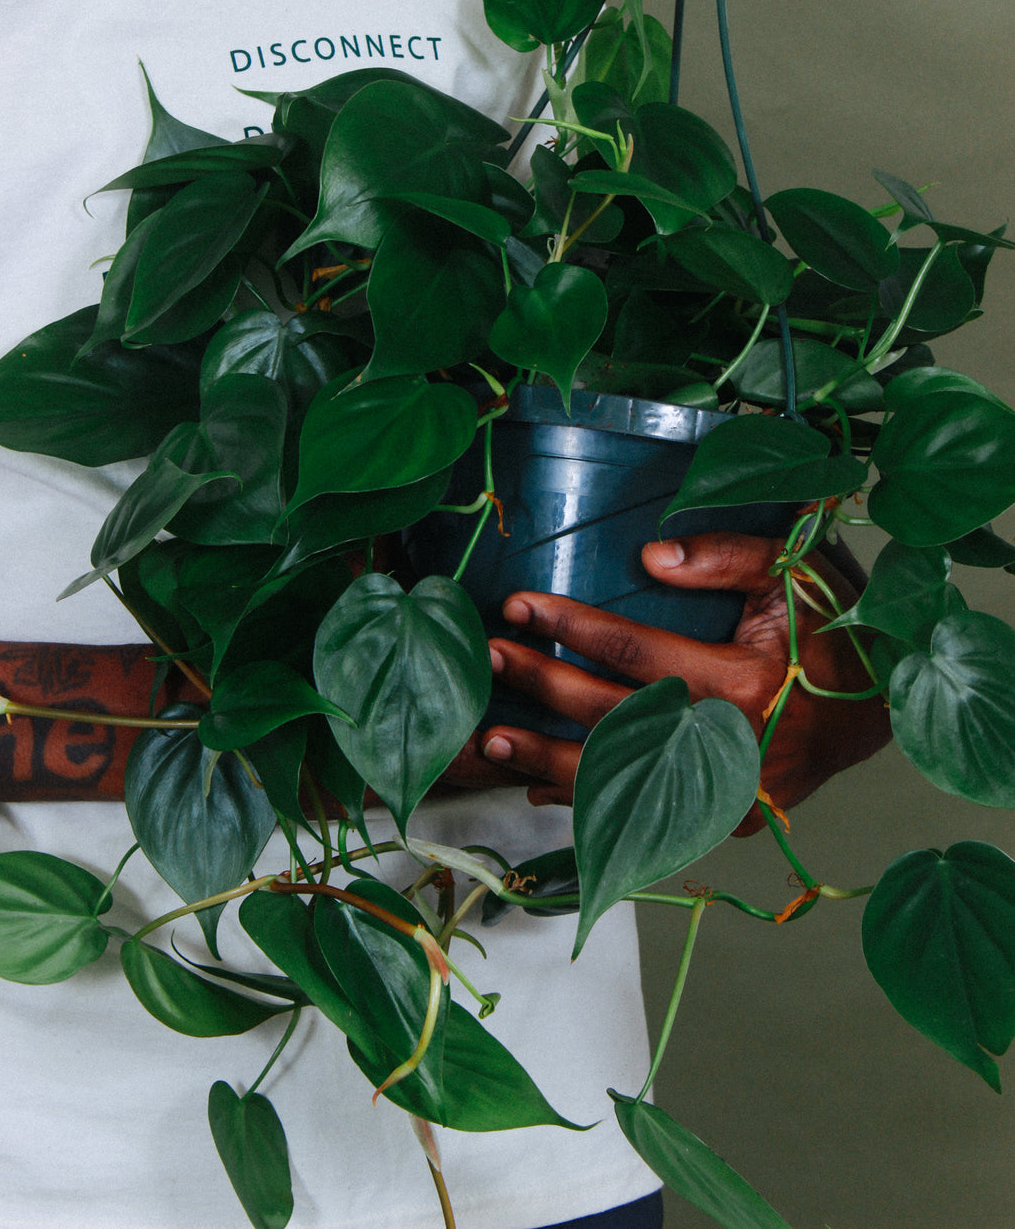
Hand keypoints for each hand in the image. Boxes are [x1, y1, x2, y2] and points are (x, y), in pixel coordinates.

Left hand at [446, 532, 889, 835]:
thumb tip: (649, 555)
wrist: (885, 704)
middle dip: (540, 687)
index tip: (519, 605)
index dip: (572, 628)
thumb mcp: (795, 572)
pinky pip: (645, 811)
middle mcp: (730, 747)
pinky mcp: (725, 817)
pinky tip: (538, 786)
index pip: (635, 653)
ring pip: (621, 782)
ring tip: (489, 737)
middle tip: (487, 659)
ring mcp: (727, 793)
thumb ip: (726, 556)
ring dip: (546, 760)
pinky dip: (590, 803)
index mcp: (745, 682)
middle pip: (612, 718)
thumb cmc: (833, 627)